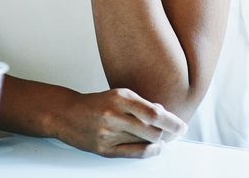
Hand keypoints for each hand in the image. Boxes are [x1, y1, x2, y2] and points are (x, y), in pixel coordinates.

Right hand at [56, 88, 186, 157]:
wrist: (66, 114)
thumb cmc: (96, 104)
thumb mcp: (119, 96)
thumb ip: (141, 105)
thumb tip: (165, 115)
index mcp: (120, 98)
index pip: (154, 113)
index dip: (172, 122)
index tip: (182, 126)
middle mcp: (114, 115)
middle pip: (152, 130)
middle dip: (168, 132)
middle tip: (175, 131)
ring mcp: (108, 134)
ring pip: (145, 142)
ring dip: (159, 141)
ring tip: (162, 137)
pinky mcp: (104, 149)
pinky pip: (134, 153)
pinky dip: (149, 151)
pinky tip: (154, 148)